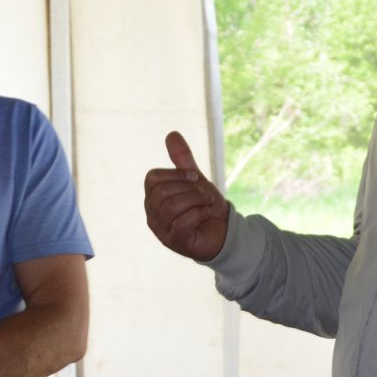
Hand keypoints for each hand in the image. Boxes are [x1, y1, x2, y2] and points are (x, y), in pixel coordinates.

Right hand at [143, 132, 230, 261]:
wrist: (224, 231)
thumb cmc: (205, 206)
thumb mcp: (195, 179)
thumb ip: (183, 159)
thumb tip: (172, 134)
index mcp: (153, 197)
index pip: (152, 178)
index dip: (175, 174)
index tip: (194, 177)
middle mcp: (152, 214)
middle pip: (162, 192)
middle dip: (189, 189)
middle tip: (204, 194)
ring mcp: (161, 230)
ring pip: (170, 207)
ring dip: (196, 201)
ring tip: (206, 204)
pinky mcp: (174, 242)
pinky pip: (181, 223)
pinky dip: (199, 214)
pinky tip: (206, 215)